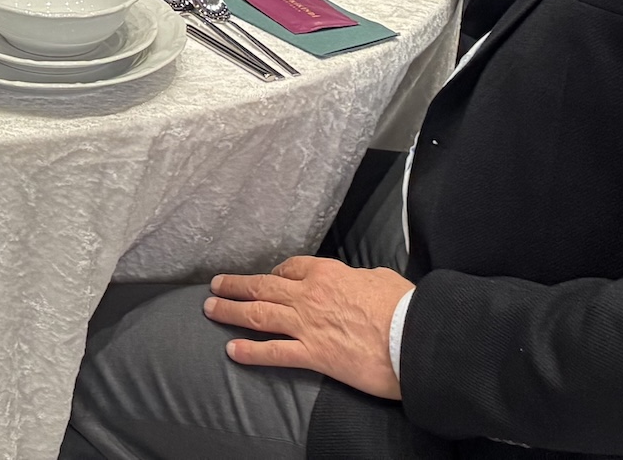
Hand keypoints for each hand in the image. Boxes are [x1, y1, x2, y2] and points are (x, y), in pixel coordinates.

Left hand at [205, 258, 411, 400]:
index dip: (275, 271)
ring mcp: (307, 325)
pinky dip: (251, 352)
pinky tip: (232, 351)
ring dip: (231, 311)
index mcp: (327, 273)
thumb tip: (359, 282)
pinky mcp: (314, 355)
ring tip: (210, 309)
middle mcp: (309, 296)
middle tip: (215, 285)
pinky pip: (275, 352)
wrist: (412, 338)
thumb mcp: (382, 278)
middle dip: (235, 286)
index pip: (291, 267)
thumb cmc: (403, 307)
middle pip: (263, 286)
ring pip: (259, 314)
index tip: (267, 276)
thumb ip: (361, 278)